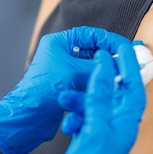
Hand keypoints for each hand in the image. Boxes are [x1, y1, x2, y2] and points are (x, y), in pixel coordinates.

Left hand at [0, 26, 131, 153]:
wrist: (26, 119)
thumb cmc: (42, 92)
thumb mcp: (76, 74)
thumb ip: (100, 67)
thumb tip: (120, 65)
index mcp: (59, 43)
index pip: (91, 34)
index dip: (110, 40)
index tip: (127, 48)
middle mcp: (60, 54)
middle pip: (92, 51)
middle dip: (109, 58)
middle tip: (126, 64)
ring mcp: (63, 71)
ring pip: (91, 68)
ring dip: (103, 74)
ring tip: (119, 78)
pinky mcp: (66, 88)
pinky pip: (86, 82)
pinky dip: (96, 85)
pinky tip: (106, 90)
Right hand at [23, 41, 146, 153]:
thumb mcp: (96, 125)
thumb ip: (101, 93)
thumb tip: (105, 63)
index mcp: (128, 122)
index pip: (133, 84)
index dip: (128, 62)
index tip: (120, 44)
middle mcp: (119, 126)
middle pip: (115, 91)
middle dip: (101, 77)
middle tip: (93, 59)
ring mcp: (104, 134)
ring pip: (95, 103)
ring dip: (81, 98)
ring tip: (65, 98)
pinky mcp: (89, 140)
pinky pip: (84, 117)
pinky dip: (75, 113)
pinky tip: (66, 120)